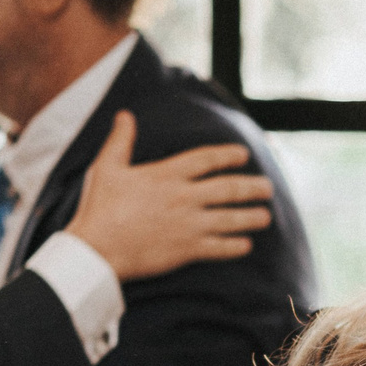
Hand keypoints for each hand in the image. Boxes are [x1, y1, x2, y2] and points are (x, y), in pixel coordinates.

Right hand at [69, 110, 275, 278]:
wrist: (97, 249)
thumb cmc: (99, 208)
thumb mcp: (107, 167)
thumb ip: (120, 141)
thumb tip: (124, 115)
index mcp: (167, 174)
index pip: (207, 159)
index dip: (228, 155)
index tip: (244, 155)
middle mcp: (184, 197)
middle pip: (229, 189)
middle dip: (252, 187)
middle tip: (268, 188)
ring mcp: (189, 225)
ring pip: (231, 219)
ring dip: (252, 217)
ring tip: (266, 216)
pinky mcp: (187, 250)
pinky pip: (219, 248)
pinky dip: (236, 246)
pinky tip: (246, 245)